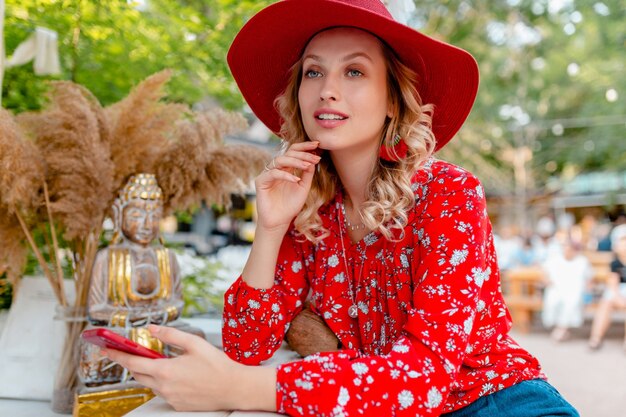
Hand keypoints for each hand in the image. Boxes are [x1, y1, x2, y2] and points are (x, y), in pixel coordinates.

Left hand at [103, 325, 275, 411]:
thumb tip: (152, 329)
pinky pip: (163, 392)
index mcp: (166, 370)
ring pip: (151, 384)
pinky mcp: (178, 405)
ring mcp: (171, 398)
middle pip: (139, 374)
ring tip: (160, 361)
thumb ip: (170, 335)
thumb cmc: (218, 365)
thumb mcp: (195, 343)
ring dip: (150, 372)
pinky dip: (163, 382)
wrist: (234, 388)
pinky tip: (176, 374)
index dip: (117, 354)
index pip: (133, 362)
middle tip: (130, 352)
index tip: (105, 348)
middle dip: (133, 363)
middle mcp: (165, 387)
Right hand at [255, 141, 320, 231]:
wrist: (279, 221)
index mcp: (286, 168)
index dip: (305, 147)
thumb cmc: (290, 205)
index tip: (318, 144)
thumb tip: (314, 158)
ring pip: (280, 160)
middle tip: (315, 157)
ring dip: (295, 161)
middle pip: (288, 152)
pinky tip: (296, 180)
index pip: (294, 151)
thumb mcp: (303, 188)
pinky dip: (286, 175)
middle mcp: (276, 168)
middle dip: (303, 153)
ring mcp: (267, 174)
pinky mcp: (261, 181)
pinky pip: (273, 173)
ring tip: (307, 166)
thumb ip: (307, 174)